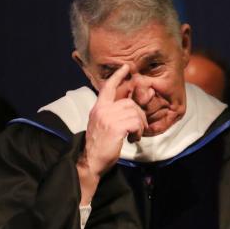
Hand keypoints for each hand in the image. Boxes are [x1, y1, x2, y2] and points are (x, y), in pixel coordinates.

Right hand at [77, 65, 146, 203]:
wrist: (90, 161)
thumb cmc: (98, 146)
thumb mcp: (102, 125)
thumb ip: (111, 114)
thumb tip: (129, 108)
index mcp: (98, 108)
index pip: (107, 87)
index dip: (117, 76)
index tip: (126, 68)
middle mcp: (102, 110)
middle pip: (129, 103)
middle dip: (139, 114)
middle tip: (138, 128)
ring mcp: (108, 118)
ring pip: (134, 113)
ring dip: (139, 126)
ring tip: (134, 135)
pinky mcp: (116, 127)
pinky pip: (136, 123)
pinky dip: (139, 132)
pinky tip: (133, 140)